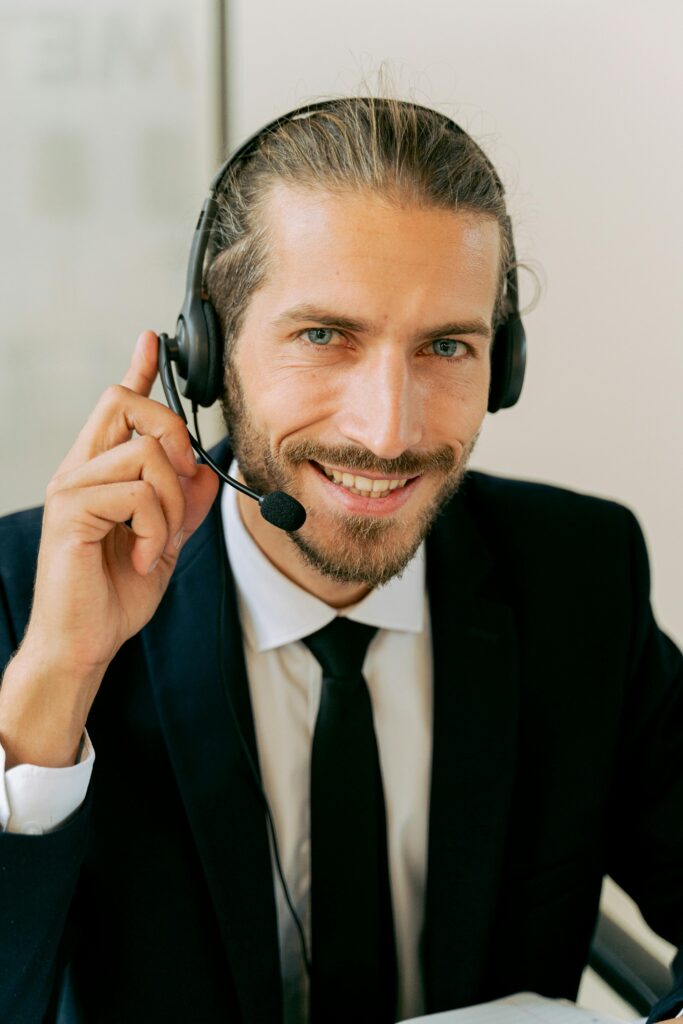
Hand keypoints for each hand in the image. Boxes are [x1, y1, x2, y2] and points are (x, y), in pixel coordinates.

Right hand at [0, 331, 218, 764]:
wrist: (85, 642)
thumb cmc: (114, 594)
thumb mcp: (165, 541)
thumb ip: (185, 504)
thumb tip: (209, 471)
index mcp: (100, 471)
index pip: (118, 405)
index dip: (138, 369)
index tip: (152, 339)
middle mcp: (80, 470)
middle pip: (129, 404)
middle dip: (174, 436)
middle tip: (183, 484)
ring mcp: (72, 488)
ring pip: (147, 455)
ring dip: (172, 504)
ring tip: (158, 543)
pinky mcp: (73, 513)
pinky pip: (138, 494)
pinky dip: (158, 529)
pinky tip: (145, 556)